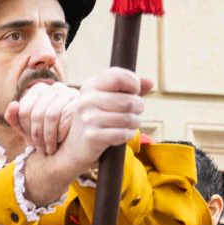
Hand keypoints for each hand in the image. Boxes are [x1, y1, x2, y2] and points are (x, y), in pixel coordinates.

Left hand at [7, 80, 79, 161]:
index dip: (25, 129)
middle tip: (40, 150)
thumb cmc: (46, 132)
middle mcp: (55, 87)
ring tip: (49, 149)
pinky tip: (61, 141)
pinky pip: (67, 118)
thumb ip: (14, 118)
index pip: (24, 110)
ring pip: (51, 116)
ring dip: (48, 137)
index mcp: (39, 90)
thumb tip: (13, 104)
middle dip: (36, 135)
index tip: (30, 141)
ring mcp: (70, 92)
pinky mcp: (82, 102)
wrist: (71, 141)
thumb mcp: (26, 128)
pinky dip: (60, 134)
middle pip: (37, 113)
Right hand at [17, 69, 151, 189]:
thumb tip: (150, 83)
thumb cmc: (96, 120)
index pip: (119, 76)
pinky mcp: (92, 136)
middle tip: (132, 113)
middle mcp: (86, 100)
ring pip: (129, 118)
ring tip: (126, 125)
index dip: (134, 83)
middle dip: (138, 108)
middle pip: (130, 101)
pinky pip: (123, 133)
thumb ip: (130, 89)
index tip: (133, 92)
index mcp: (90, 86)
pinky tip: (120, 135)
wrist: (73, 148)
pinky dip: (127, 136)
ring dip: (134, 123)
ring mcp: (88, 118)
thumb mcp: (110, 100)